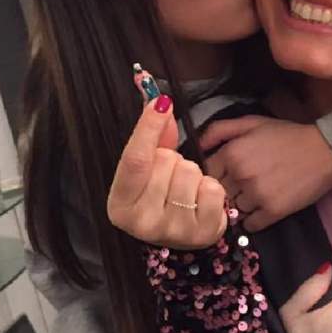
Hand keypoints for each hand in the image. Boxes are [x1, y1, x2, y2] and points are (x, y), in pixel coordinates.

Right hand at [107, 96, 226, 248]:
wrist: (178, 233)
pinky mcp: (202, 233)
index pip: (135, 159)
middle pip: (167, 161)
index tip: (161, 102)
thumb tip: (158, 99)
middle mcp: (142, 222)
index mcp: (120, 204)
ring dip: (192, 175)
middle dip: (172, 160)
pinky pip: (211, 188)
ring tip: (184, 191)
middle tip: (168, 177)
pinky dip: (209, 188)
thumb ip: (152, 135)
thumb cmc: (158, 195)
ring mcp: (173, 230)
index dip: (148, 128)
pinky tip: (199, 201)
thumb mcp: (148, 169)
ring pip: (191, 172)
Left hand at [200, 116, 331, 230]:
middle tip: (245, 184)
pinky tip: (264, 206)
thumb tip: (197, 145)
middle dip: (229, 190)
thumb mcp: (252, 122)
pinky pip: (250, 225)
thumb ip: (220, 129)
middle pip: (220, 194)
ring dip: (241, 205)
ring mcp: (256, 196)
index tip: (227, 174)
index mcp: (232, 153)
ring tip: (258, 193)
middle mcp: (240, 175)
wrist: (325, 150)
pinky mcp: (273, 212)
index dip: (216, 174)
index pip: (206, 174)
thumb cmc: (287, 135)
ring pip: (234, 210)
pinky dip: (253, 219)